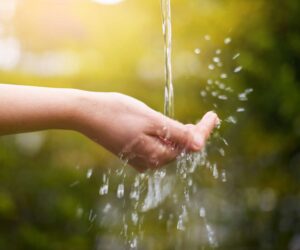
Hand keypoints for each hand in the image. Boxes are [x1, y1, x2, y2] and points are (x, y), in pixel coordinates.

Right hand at [75, 92, 218, 171]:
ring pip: (169, 148)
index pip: (189, 146)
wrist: (86, 113)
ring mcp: (140, 159)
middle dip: (194, 133)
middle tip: (208, 118)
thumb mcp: (151, 120)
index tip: (215, 116)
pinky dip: (167, 136)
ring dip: (181, 135)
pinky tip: (169, 128)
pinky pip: (157, 147)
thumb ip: (177, 134)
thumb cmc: (117, 113)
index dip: (204, 131)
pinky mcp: (132, 152)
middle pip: (180, 149)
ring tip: (193, 123)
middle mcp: (149, 162)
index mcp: (156, 155)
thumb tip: (199, 145)